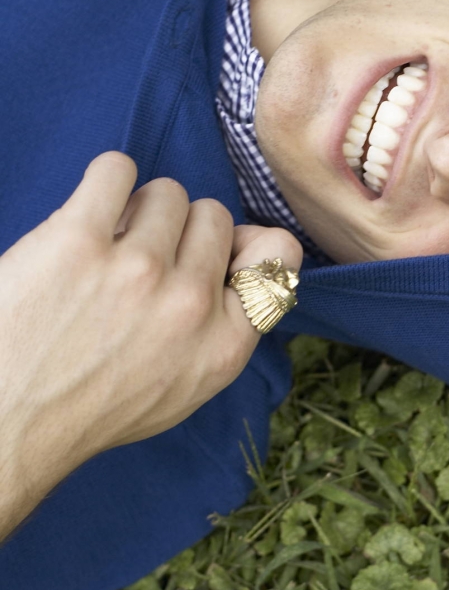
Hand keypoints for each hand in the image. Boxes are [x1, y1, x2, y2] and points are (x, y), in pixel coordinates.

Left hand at [0, 153, 301, 540]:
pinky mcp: (79, 240)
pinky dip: (106, 181)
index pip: (280, 254)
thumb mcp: (186, 388)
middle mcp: (190, 304)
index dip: (244, 246)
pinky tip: (89, 214)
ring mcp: (137, 268)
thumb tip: (246, 250)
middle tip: (140, 262)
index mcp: (223, 344)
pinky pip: (116, 169)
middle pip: (213, 216)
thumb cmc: (91, 406)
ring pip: (166, 193)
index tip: (211, 257)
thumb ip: (227, 326)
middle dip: (179, 232)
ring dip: (137, 211)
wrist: (9, 420)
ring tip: (106, 245)